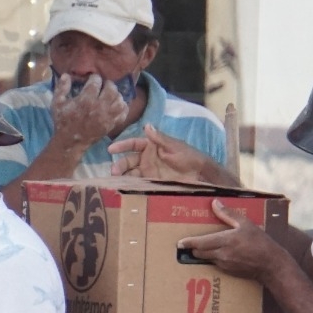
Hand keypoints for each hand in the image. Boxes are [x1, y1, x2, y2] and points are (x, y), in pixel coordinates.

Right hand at [50, 74, 127, 150]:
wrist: (71, 141)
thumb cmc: (63, 121)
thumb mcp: (57, 103)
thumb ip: (61, 87)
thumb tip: (66, 75)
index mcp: (86, 100)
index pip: (96, 81)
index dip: (94, 77)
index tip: (91, 79)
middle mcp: (99, 107)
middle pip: (111, 89)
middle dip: (108, 84)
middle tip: (104, 85)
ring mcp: (107, 117)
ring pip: (120, 100)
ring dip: (116, 95)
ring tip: (110, 94)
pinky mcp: (111, 124)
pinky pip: (124, 113)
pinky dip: (123, 107)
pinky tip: (116, 105)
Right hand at [110, 124, 235, 184]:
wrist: (201, 174)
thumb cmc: (189, 156)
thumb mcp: (174, 146)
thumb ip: (160, 138)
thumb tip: (147, 125)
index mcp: (152, 145)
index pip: (133, 143)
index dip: (122, 145)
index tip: (111, 149)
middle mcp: (148, 158)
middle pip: (129, 160)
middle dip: (120, 165)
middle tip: (114, 172)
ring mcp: (150, 170)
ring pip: (132, 172)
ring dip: (123, 176)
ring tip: (116, 181)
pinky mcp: (154, 182)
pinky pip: (140, 183)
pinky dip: (132, 185)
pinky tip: (125, 188)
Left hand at [178, 200, 279, 281]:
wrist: (270, 265)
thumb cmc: (260, 242)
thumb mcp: (245, 224)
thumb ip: (228, 214)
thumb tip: (215, 203)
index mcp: (225, 241)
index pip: (200, 243)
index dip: (188, 243)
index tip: (179, 243)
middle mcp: (222, 254)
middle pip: (199, 252)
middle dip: (194, 248)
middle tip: (190, 243)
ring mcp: (224, 265)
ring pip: (207, 259)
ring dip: (204, 253)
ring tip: (205, 247)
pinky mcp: (229, 272)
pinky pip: (216, 264)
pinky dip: (214, 258)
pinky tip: (221, 254)